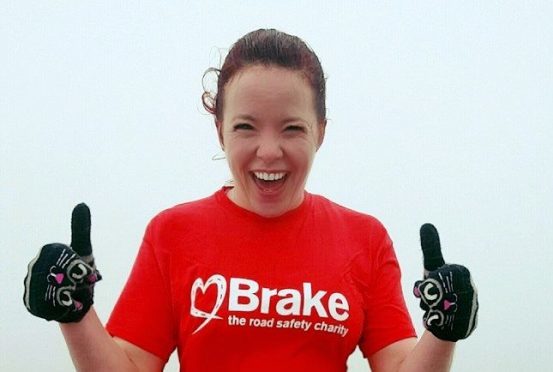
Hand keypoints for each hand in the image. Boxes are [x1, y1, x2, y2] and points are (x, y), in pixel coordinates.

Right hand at [23, 203, 101, 322]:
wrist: (79, 301)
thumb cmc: (81, 272)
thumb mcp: (83, 249)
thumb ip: (81, 228)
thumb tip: (82, 204)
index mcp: (47, 251)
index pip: (66, 256)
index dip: (78, 264)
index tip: (81, 269)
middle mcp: (34, 267)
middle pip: (60, 272)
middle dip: (75, 279)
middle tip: (79, 282)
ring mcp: (31, 285)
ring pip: (56, 287)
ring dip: (70, 292)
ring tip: (73, 292)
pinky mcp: (31, 303)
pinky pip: (50, 302)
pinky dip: (62, 304)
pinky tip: (66, 303)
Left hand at [413, 223, 477, 340]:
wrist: (447, 317)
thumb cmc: (440, 287)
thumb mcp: (433, 266)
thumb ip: (431, 248)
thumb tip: (426, 225)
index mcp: (462, 273)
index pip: (436, 273)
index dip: (428, 279)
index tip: (432, 283)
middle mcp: (470, 291)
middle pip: (436, 290)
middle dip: (427, 294)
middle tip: (429, 296)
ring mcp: (470, 309)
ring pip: (437, 305)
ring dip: (430, 307)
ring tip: (434, 308)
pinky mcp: (465, 327)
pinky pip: (443, 321)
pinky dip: (435, 320)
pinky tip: (437, 319)